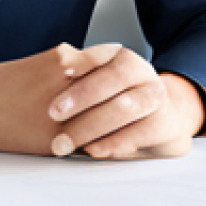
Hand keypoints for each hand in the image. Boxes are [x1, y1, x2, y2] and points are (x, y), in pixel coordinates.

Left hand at [46, 46, 203, 158]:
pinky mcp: (165, 124)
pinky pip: (139, 133)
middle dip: (80, 98)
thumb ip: (78, 82)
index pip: (99, 56)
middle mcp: (142, 71)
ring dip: (92, 126)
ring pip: (125, 107)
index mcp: (120, 56)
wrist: (159, 119)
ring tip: (66, 140)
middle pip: (112, 80)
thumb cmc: (113, 101)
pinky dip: (113, 142)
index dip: (79, 65)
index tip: (60, 74)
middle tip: (52, 114)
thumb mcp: (97, 85)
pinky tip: (92, 149)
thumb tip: (40, 84)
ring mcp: (156, 97)